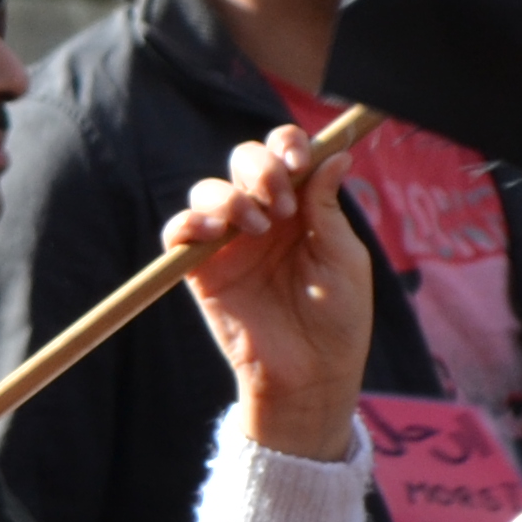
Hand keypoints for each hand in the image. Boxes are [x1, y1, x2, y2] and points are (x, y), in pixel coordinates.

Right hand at [164, 122, 375, 461]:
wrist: (310, 374)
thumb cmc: (338, 319)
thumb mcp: (343, 257)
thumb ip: (328, 206)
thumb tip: (333, 154)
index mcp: (301, 208)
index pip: (284, 155)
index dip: (286, 146)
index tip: (298, 164)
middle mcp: (262, 217)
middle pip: (242, 162)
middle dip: (258, 169)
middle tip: (279, 204)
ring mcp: (229, 243)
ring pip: (208, 191)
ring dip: (229, 197)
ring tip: (254, 227)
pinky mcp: (201, 272)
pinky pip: (178, 233)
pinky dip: (188, 224)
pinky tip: (212, 234)